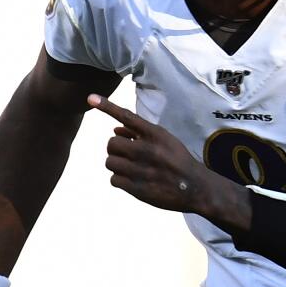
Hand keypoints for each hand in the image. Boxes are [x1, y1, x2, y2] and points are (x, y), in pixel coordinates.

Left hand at [88, 93, 209, 212]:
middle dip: (116, 148)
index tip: (90, 98)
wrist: (195, 188)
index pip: (127, 116)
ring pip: (110, 162)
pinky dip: (119, 180)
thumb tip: (115, 129)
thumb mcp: (165, 140)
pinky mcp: (137, 188)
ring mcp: (140, 170)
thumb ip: (140, 133)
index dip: (107, 106)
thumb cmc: (178, 160)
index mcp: (155, 134)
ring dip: (117, 165)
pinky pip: (113, 180)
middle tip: (126, 154)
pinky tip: (132, 180)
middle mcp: (146, 150)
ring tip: (130, 168)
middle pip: (111, 143)